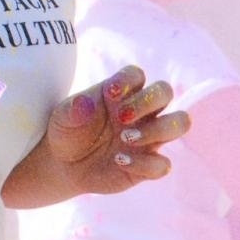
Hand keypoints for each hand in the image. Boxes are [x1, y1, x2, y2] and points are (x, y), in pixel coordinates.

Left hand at [45, 65, 189, 196]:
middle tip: (121, 118)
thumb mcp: (60, 118)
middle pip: (165, 91)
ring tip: (125, 139)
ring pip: (179, 123)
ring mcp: (148, 138)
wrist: (63, 164)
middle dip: (148, 101)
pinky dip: (145, 164)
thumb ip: (71, 109)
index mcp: (120, 93)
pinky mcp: (148, 165)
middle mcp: (140, 112)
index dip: (129, 80)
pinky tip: (119, 161)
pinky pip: (163, 163)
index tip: (110, 93)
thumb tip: (85, 102)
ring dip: (156, 130)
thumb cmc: (66, 132)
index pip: (137, 74)